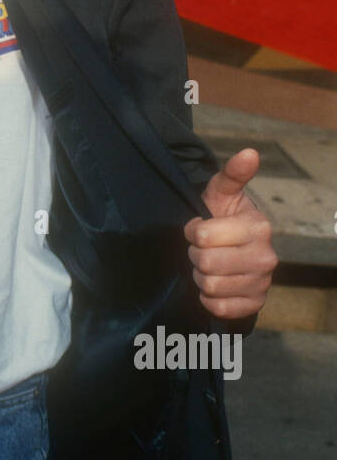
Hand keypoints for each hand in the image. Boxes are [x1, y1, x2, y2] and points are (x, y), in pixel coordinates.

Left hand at [183, 149, 276, 319]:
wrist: (234, 252)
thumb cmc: (223, 219)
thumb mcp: (222, 194)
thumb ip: (231, 175)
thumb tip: (250, 152)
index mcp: (258, 226)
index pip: (203, 237)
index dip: (193, 233)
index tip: (199, 230)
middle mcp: (266, 256)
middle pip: (206, 263)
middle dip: (196, 255)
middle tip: (203, 250)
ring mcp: (262, 283)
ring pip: (210, 286)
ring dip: (201, 276)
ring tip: (210, 266)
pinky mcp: (255, 304)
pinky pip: (219, 307)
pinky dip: (208, 298)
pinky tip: (215, 285)